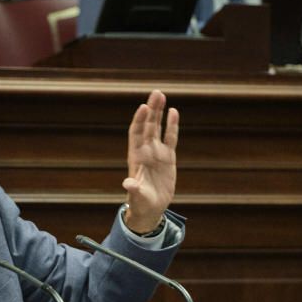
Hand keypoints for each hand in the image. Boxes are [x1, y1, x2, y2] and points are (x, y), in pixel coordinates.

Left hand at [123, 89, 178, 232]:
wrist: (150, 208)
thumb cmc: (141, 203)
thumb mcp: (137, 197)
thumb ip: (134, 189)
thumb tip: (128, 183)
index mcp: (136, 158)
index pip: (136, 134)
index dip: (139, 121)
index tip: (143, 107)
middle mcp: (145, 151)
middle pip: (147, 126)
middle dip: (151, 110)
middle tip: (156, 93)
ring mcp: (157, 153)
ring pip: (157, 128)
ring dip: (159, 112)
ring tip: (162, 95)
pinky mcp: (168, 157)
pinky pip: (170, 138)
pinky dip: (172, 126)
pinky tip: (174, 112)